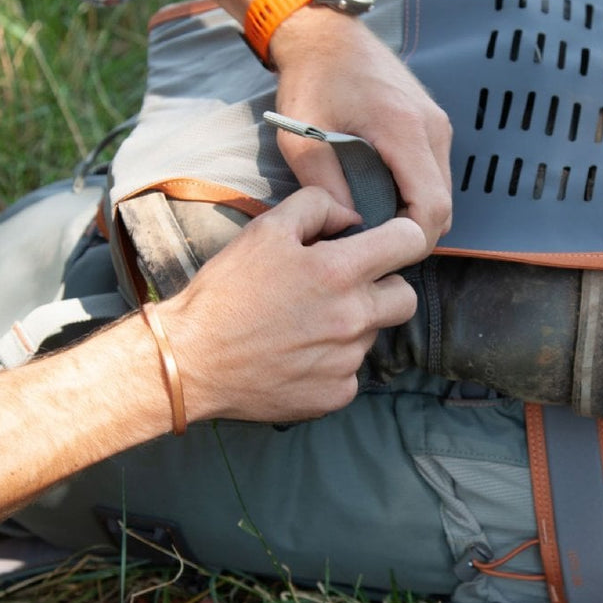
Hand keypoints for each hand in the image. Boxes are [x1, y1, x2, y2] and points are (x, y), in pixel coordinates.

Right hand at [157, 186, 425, 422]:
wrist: (192, 359)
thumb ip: (318, 207)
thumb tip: (352, 219)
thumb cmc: (225, 291)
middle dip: (384, 287)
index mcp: (339, 272)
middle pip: (406, 298)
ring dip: (351, 326)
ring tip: (305, 324)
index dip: (403, 237)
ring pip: (373, 335)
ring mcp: (347, 361)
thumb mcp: (265, 229)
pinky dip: (332, 363)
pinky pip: (351, 372)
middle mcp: (353, 318)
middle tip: (344, 288)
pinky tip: (298, 356)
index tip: (388, 243)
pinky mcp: (335, 395)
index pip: (410, 243)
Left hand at [269, 6, 452, 251]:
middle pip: (442, 205)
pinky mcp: (432, 122)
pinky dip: (414, 191)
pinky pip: (434, 172)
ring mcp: (437, 122)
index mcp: (404, 130)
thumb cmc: (310, 81)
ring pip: (441, 190)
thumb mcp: (302, 141)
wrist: (324, 34)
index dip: (413, 242)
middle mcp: (432, 127)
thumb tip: (352, 228)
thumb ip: (326, 187)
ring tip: (371, 217)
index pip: (432, 207)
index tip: (380, 252)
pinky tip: (378, 192)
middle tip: (370, 243)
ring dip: (413, 212)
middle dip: (412, 232)